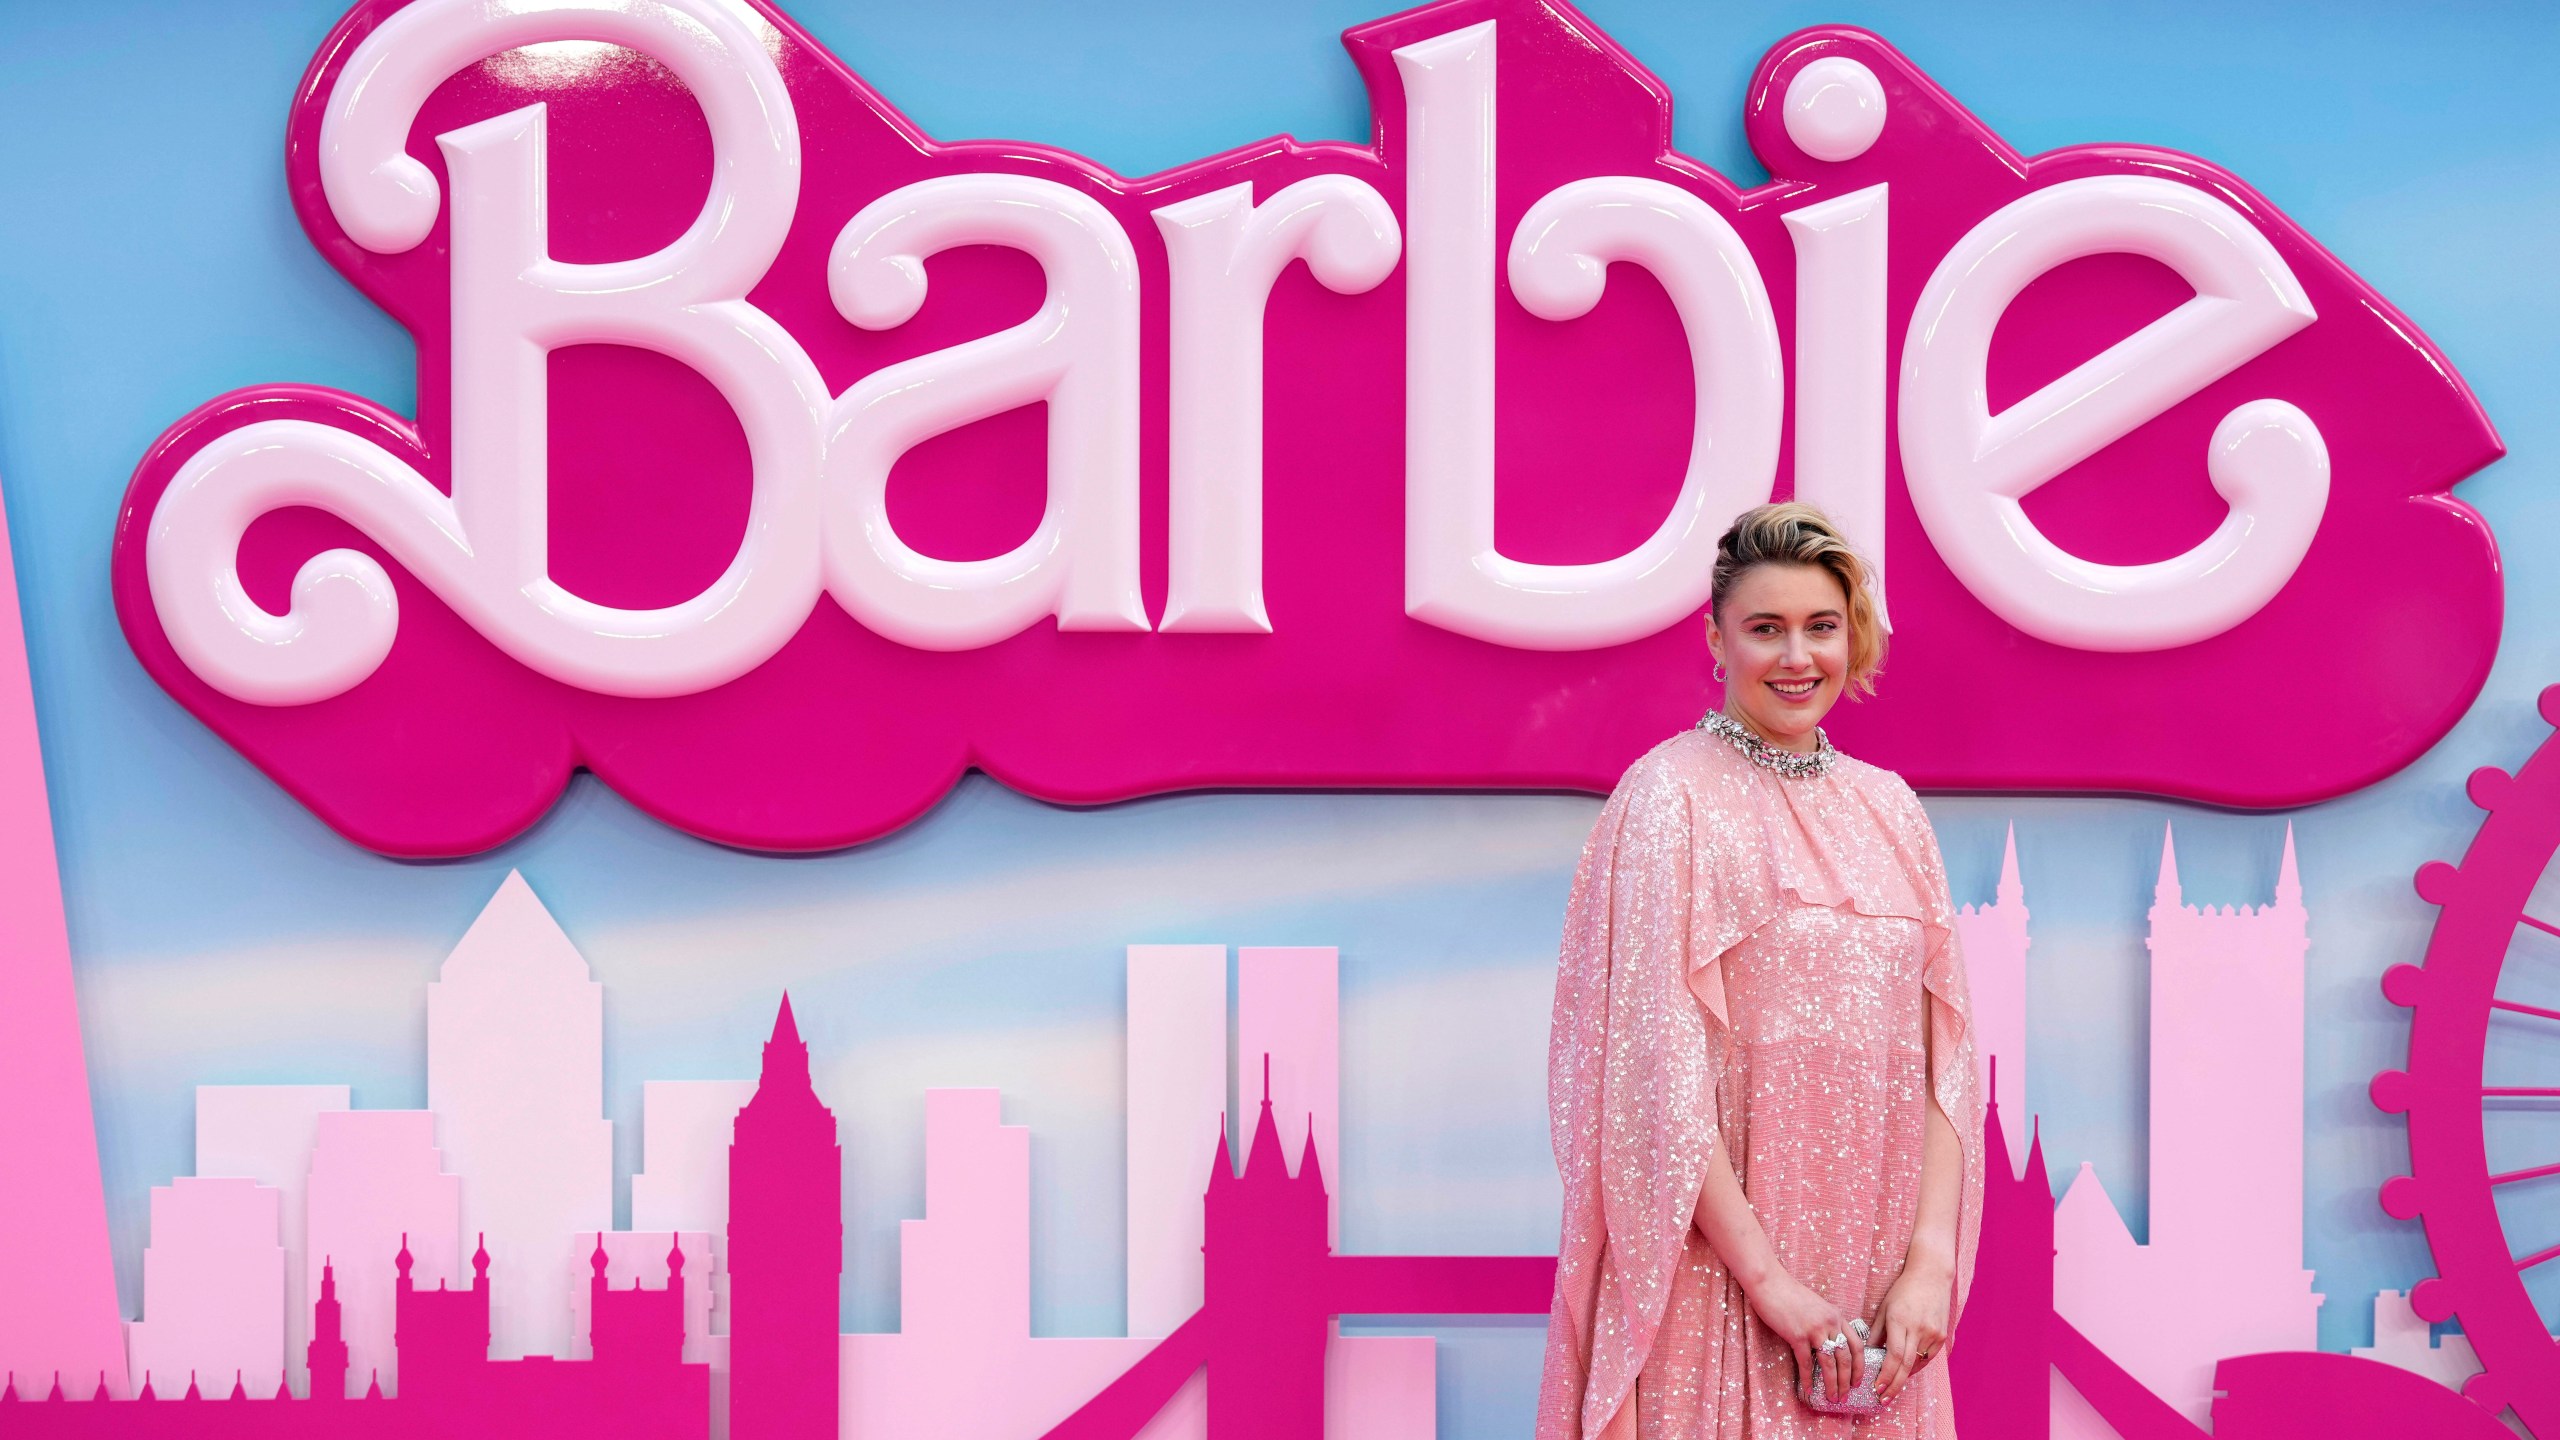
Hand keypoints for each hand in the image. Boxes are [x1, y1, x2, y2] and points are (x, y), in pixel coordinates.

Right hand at [1742, 1268, 1858, 1406]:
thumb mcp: (1817, 1306)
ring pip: (1830, 1364)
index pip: (1857, 1345)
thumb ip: (1826, 1323)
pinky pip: (1806, 1363)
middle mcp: (1830, 1323)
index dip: (1860, 1366)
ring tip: (1832, 1398)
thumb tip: (1829, 1344)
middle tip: (1845, 1396)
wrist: (1770, 1283)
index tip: (1857, 1381)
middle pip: (1846, 1358)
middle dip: (1847, 1381)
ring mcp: (1814, 1330)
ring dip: (1832, 1384)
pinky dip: (1808, 1379)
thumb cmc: (1790, 1294)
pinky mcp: (1798, 1335)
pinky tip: (1808, 1389)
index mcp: (1837, 1316)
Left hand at [1871, 1254, 1952, 1401]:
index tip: (1876, 1389)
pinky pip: (1927, 1357)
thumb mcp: (1884, 1308)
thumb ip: (1876, 1333)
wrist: (1932, 1276)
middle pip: (1906, 1365)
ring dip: (1904, 1377)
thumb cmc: (1903, 1290)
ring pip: (1917, 1363)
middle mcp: (1918, 1329)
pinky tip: (1906, 1372)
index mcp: (1900, 1320)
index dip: (1885, 1375)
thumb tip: (1867, 1354)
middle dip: (1893, 1385)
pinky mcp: (1942, 1335)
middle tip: (1883, 1399)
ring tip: (1891, 1388)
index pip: (1894, 1356)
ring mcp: (1933, 1333)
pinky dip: (1916, 1366)